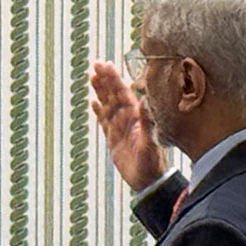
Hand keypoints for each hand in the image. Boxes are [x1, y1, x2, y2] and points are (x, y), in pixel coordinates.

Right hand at [89, 61, 165, 191]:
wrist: (149, 181)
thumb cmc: (153, 163)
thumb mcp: (150, 142)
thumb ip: (147, 121)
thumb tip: (144, 99)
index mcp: (136, 117)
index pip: (122, 92)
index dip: (113, 78)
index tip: (105, 65)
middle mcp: (127, 119)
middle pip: (113, 95)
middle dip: (105, 79)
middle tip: (95, 64)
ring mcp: (120, 128)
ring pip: (107, 105)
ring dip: (100, 91)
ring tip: (92, 77)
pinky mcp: (114, 139)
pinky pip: (104, 121)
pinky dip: (99, 111)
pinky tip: (93, 102)